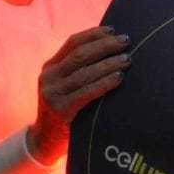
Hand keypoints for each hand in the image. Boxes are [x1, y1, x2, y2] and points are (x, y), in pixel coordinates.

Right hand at [28, 26, 130, 164]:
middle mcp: (49, 77)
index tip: (114, 31)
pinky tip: (119, 78)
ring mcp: (53, 93)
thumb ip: (79, 71)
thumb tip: (112, 50)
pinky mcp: (61, 109)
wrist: (46, 142)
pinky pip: (86, 92)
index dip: (94, 34)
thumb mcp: (66, 87)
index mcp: (50, 67)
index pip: (73, 43)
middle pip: (80, 54)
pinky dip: (104, 83)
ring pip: (84, 72)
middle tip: (126, 42)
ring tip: (127, 60)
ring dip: (109, 63)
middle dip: (105, 45)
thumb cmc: (66, 111)